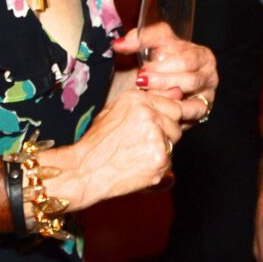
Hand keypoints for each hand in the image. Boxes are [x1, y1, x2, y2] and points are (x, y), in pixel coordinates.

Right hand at [51, 89, 182, 209]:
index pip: (172, 103)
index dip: (169, 116)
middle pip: (177, 121)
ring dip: (163, 147)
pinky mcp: (160, 158)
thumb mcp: (114, 112)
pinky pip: (170, 160)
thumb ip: (146, 101)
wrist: (85, 170)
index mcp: (138, 99)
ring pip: (174, 140)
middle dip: (167, 131)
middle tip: (145, 143)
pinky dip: (158, 165)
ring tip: (138, 154)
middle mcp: (149, 114)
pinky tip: (139, 166)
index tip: (164, 124)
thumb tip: (177, 91)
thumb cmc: (97, 143)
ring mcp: (157, 136)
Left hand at [113, 29, 216, 124]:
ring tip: (146, 95)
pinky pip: (189, 115)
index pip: (187, 59)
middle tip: (141, 83)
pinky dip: (172, 112)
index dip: (163, 66)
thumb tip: (119, 44)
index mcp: (202, 55)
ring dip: (165, 98)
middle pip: (190, 80)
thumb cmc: (160, 62)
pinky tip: (156, 108)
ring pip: (190, 100)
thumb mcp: (152, 45)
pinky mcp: (201, 113)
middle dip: (163, 82)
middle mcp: (209, 75)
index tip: (143, 69)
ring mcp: (207, 96)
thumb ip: (138, 38)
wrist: (162, 84)